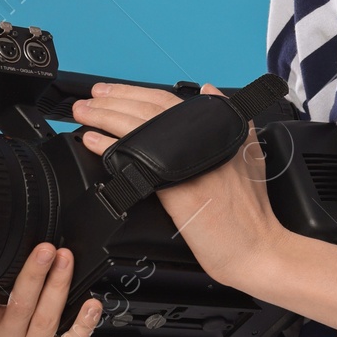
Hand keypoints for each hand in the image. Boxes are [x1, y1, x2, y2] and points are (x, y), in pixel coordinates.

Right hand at [0, 244, 105, 336]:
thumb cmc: (39, 321)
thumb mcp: (23, 306)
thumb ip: (19, 287)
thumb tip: (33, 250)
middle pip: (20, 309)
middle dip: (33, 276)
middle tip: (46, 250)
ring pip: (45, 320)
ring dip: (57, 287)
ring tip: (66, 261)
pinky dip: (84, 322)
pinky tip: (92, 306)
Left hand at [76, 81, 282, 287]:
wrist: (254, 246)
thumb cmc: (252, 209)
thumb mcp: (250, 152)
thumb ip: (230, 117)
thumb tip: (211, 90)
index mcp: (213, 128)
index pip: (166, 99)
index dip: (134, 93)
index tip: (111, 91)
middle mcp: (198, 141)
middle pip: (145, 109)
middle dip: (112, 100)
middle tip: (89, 99)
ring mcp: (184, 163)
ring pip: (136, 128)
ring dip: (103, 117)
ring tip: (82, 115)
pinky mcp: (173, 187)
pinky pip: (133, 160)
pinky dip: (109, 147)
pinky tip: (92, 141)